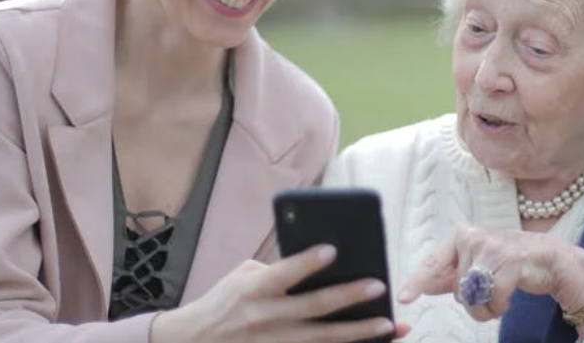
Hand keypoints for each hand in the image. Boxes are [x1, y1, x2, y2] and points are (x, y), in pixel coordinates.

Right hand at [151, 244, 406, 342]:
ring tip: (389, 324)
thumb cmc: (224, 302)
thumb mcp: (242, 277)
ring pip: (323, 340)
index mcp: (252, 290)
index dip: (307, 262)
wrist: (194, 342)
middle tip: (379, 286)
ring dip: (359, 332)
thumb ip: (276, 270)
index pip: (282, 274)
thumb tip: (318, 265)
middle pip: (312, 309)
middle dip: (349, 297)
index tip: (333, 249)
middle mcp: (263, 319)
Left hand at [397, 225, 583, 322]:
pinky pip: (493, 298)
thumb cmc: (513, 264)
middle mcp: (473, 237)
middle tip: (491, 294)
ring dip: (488, 307)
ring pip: (474, 296)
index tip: (404, 298)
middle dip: (474, 302)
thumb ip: (452, 275)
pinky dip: (500, 306)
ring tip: (501, 295)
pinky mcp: (510, 260)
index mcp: (462, 237)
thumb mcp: (479, 268)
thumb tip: (422, 284)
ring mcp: (491, 246)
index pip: (434, 262)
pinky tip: (510, 295)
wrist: (553, 261)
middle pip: (457, 289)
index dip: (417, 282)